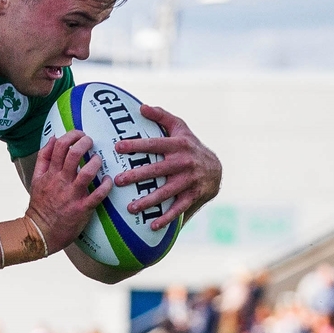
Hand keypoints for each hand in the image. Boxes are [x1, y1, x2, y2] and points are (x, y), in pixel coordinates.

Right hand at [27, 130, 111, 249]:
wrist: (40, 231)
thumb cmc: (40, 205)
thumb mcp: (36, 179)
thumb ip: (44, 158)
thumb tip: (53, 138)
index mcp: (50, 173)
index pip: (59, 146)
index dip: (71, 136)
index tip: (79, 134)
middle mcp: (61, 181)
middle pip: (74, 154)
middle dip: (85, 143)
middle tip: (91, 142)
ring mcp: (72, 195)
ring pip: (88, 172)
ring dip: (96, 162)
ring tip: (99, 160)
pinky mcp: (82, 208)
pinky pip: (98, 194)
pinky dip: (106, 186)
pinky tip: (109, 180)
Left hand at [113, 104, 221, 231]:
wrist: (215, 168)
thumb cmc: (189, 145)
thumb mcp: (180, 128)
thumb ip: (161, 116)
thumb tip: (141, 107)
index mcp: (178, 145)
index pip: (155, 144)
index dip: (137, 145)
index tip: (118, 147)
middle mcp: (184, 162)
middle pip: (158, 170)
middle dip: (138, 175)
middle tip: (118, 181)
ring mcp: (189, 180)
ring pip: (167, 192)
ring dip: (148, 201)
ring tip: (130, 208)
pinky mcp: (193, 195)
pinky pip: (179, 208)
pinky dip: (166, 218)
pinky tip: (152, 225)